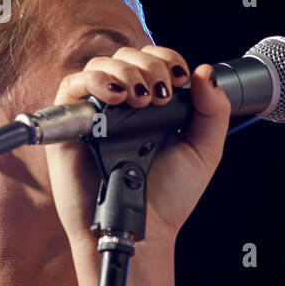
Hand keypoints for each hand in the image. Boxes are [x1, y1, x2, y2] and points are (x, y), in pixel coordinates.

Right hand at [45, 46, 231, 248]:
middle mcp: (123, 105)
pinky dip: (94, 82)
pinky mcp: (71, 126)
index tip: (180, 79)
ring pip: (100, 65)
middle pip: (126, 56)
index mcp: (154, 105)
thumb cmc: (169, 197)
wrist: (144, 229)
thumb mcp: (204, 150)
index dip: (167, 59)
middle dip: (148, 65)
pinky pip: (72, 86)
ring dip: (123, 71)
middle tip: (160, 94)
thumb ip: (213, 111)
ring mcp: (96, 113)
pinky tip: (115, 99)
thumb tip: (205, 71)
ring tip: (139, 97)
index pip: (154, 61)